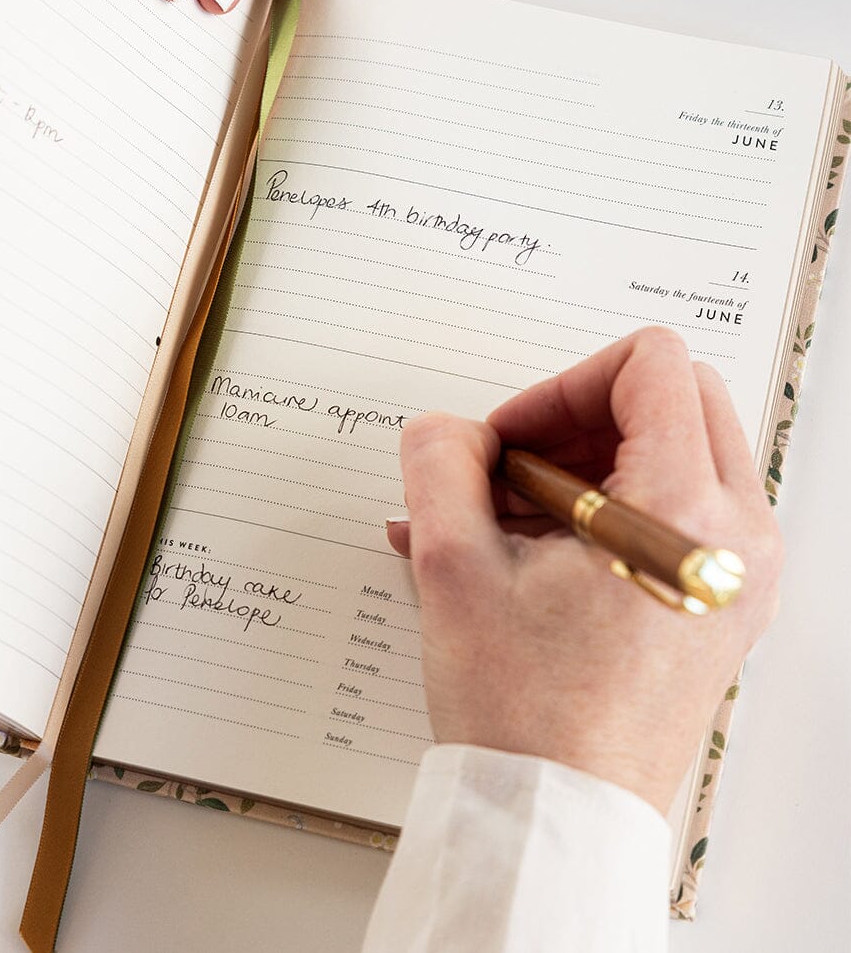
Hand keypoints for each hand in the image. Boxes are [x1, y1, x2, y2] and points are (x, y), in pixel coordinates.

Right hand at [387, 327, 782, 813]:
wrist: (560, 816)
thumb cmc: (524, 713)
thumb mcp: (453, 567)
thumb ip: (441, 462)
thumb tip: (449, 430)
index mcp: (684, 513)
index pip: (652, 364)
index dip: (563, 383)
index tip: (511, 437)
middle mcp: (737, 538)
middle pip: (673, 399)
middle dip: (576, 420)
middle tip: (511, 471)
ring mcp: (739, 573)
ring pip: (674, 453)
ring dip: (583, 468)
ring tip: (499, 523)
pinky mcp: (723, 602)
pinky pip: (676, 510)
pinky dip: (605, 510)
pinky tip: (524, 553)